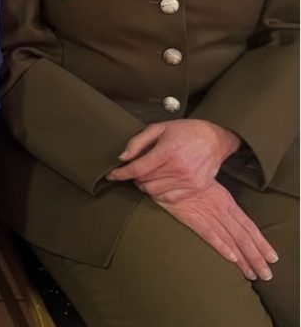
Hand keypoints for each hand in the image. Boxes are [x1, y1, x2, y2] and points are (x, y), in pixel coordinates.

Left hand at [107, 120, 240, 200]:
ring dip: (146, 185)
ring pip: (154, 191)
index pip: (138, 169)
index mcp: (168, 151)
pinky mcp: (195, 188)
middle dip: (134, 177)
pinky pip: (168, 198)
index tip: (111, 175)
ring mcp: (188, 180)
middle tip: (136, 169)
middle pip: (144, 181)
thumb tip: (122, 158)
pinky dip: (159, 192)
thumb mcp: (158, 128)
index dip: (121, 173)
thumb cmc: (184, 131)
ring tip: (148, 174)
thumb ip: (137, 142)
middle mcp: (179, 168)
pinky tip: (160, 181)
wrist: (214, 138)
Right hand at [153, 181, 277, 281]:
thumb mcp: (207, 183)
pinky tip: (232, 258)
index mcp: (226, 201)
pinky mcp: (191, 217)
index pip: (249, 226)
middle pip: (244, 236)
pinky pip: (209, 234)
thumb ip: (218, 197)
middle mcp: (221, 209)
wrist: (167, 168)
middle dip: (256, 257)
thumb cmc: (186, 176)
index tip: (273, 257)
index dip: (262, 243)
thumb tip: (230, 203)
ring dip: (244, 258)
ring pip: (231, 239)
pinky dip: (221, 246)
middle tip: (267, 275)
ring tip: (254, 274)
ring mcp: (207, 214)